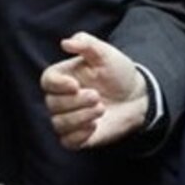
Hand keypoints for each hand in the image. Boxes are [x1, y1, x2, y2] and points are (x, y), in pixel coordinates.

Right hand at [41, 32, 147, 148]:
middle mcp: (61, 98)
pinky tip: (95, 126)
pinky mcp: (78, 136)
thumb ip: (86, 44)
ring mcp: (69, 118)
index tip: (75, 84)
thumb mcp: (105, 53)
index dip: (58, 85)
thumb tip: (65, 43)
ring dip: (79, 118)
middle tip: (97, 96)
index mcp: (63, 77)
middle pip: (52, 104)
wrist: (137, 96)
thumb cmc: (118, 72)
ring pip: (58, 123)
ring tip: (101, 109)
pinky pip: (67, 142)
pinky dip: (79, 135)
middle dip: (75, 102)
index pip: (46, 81)